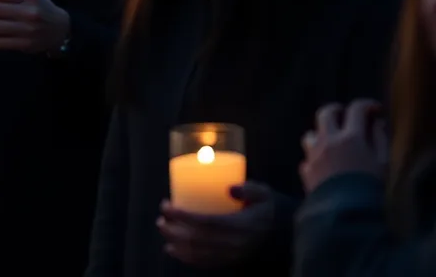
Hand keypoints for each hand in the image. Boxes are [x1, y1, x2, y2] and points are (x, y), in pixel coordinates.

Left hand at [158, 182, 280, 267]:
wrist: (289, 236)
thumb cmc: (273, 210)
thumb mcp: (265, 194)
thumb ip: (248, 189)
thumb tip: (230, 188)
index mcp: (240, 226)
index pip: (205, 223)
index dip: (182, 216)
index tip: (166, 205)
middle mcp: (234, 244)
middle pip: (197, 240)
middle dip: (173, 230)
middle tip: (161, 218)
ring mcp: (232, 255)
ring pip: (198, 253)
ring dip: (176, 244)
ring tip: (163, 230)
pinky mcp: (232, 261)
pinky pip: (206, 263)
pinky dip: (187, 258)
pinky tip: (174, 251)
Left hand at [300, 99, 388, 192]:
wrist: (348, 214)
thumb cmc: (371, 188)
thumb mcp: (383, 163)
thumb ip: (379, 140)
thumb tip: (376, 123)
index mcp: (351, 137)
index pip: (356, 109)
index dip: (366, 105)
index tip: (374, 109)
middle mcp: (328, 141)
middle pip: (325, 113)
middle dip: (337, 111)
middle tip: (346, 115)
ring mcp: (313, 155)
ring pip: (310, 134)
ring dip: (321, 135)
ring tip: (332, 142)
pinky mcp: (305, 170)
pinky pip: (308, 157)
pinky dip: (316, 158)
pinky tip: (325, 166)